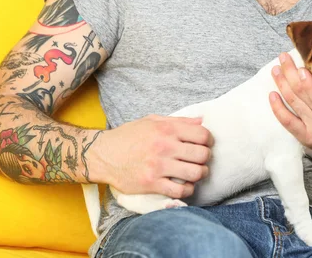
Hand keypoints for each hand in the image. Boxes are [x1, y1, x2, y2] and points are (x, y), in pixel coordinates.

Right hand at [94, 115, 212, 198]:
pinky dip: (188, 190)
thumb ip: (179, 121)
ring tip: (195, 173)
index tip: (206, 144)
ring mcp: (158, 166)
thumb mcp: (153, 121)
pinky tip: (185, 186)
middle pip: (202, 155)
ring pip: (195, 173)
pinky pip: (180, 191)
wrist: (103, 154)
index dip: (209, 141)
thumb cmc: (129, 136)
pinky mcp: (152, 184)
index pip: (202, 134)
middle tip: (201, 160)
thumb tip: (202, 120)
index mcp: (167, 129)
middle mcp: (165, 146)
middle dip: (206, 158)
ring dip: (200, 174)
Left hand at [269, 52, 311, 156]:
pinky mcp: (305, 138)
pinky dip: (278, 107)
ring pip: (294, 103)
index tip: (300, 66)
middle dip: (290, 73)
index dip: (307, 81)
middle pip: (302, 94)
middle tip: (283, 58)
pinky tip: (272, 94)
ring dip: (282, 84)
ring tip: (276, 70)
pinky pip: (287, 121)